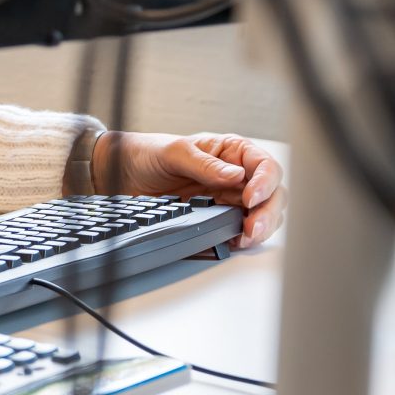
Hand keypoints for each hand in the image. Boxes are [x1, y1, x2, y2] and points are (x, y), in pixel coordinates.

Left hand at [96, 131, 286, 248]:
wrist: (122, 174)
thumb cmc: (149, 154)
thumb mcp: (174, 153)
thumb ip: (205, 165)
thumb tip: (235, 176)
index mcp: (232, 152)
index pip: (264, 165)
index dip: (265, 182)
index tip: (251, 197)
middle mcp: (236, 176)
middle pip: (272, 194)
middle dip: (267, 212)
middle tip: (252, 227)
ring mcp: (229, 198)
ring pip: (262, 214)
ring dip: (260, 227)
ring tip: (245, 238)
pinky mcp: (217, 218)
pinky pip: (240, 230)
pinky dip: (243, 238)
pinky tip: (235, 242)